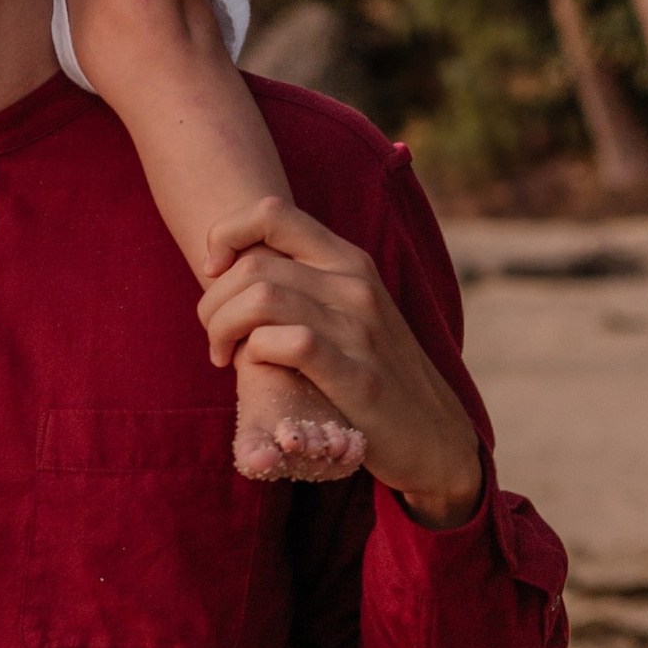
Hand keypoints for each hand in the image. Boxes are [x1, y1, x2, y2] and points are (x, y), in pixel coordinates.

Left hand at [196, 198, 483, 524]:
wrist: (434, 435)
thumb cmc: (374, 370)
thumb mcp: (348, 310)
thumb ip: (304, 282)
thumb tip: (234, 267)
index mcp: (349, 261)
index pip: (273, 212)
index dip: (226, 234)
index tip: (213, 272)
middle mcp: (355, 285)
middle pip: (252, 264)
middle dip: (213, 301)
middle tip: (215, 337)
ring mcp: (360, 329)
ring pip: (261, 298)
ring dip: (223, 328)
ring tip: (223, 355)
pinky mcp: (358, 377)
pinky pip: (290, 343)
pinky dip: (256, 352)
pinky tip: (252, 368)